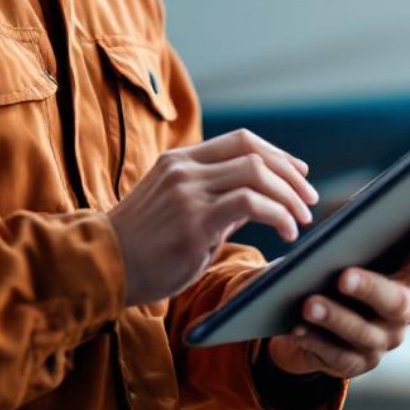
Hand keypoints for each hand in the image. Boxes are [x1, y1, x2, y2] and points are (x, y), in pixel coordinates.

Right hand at [107, 130, 317, 306]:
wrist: (100, 269)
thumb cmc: (142, 247)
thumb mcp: (176, 209)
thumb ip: (213, 199)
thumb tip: (258, 200)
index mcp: (179, 160)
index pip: (241, 140)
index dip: (278, 154)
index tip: (300, 173)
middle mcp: (184, 169)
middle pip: (255, 153)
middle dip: (292, 176)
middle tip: (309, 200)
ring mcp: (187, 192)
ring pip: (257, 174)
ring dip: (289, 196)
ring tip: (301, 219)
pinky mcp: (193, 222)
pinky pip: (250, 203)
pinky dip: (278, 214)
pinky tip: (286, 232)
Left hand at [265, 209, 409, 378]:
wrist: (319, 327)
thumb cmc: (344, 276)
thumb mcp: (363, 252)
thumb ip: (388, 228)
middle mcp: (402, 317)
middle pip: (395, 303)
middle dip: (369, 288)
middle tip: (343, 276)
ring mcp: (379, 344)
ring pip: (361, 334)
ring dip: (334, 318)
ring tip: (308, 304)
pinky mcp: (353, 366)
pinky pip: (335, 356)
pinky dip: (315, 342)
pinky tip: (297, 328)